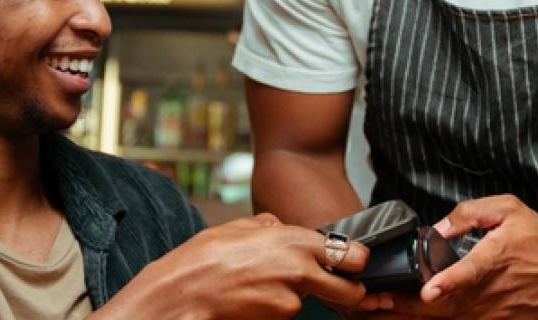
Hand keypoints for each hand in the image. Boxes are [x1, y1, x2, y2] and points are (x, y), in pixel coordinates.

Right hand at [105, 213, 369, 319]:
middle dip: (347, 292)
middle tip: (336, 289)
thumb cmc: (204, 259)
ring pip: (306, 301)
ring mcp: (291, 301)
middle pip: (348, 291)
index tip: (356, 265)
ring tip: (258, 286)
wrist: (182, 294)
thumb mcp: (240, 226)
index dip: (356, 262)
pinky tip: (251, 299)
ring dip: (293, 296)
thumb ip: (270, 226)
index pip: (351, 254)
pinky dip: (273, 309)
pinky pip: (284, 314)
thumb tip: (280, 227)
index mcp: (295, 240)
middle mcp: (300, 270)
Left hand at [369, 195, 537, 318]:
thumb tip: (438, 227)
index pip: (471, 272)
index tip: (428, 290)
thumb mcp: (509, 209)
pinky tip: (415, 319)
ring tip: (383, 313)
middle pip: (448, 305)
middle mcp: (495, 291)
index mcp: (497, 258)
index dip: (449, 282)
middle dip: (409, 306)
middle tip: (377, 302)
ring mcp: (498, 314)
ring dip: (416, 318)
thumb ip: (471, 212)